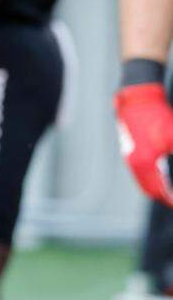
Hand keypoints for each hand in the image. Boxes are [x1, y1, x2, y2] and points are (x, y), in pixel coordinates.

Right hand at [115, 81, 172, 206]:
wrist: (138, 98)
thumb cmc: (156, 115)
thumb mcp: (172, 136)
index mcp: (145, 162)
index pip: (158, 189)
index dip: (169, 198)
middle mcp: (135, 162)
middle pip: (150, 189)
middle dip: (163, 196)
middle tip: (171, 200)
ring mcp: (131, 157)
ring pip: (144, 181)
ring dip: (157, 189)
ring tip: (168, 192)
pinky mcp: (131, 150)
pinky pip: (141, 172)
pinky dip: (152, 179)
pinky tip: (160, 176)